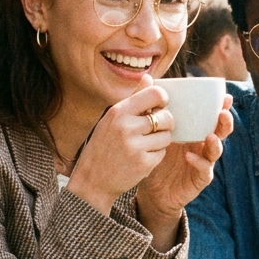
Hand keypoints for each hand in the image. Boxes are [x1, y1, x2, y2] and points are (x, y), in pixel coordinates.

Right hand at [66, 76, 171, 215]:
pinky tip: (142, 156)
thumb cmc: (102, 146)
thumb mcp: (111, 119)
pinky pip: (162, 153)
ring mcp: (135, 147)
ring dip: (161, 140)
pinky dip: (156, 155)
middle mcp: (127, 127)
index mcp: (118, 112)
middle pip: (166, 117)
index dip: (163, 100)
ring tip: (146, 144)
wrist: (92, 181)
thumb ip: (133, 98)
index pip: (155, 94)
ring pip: (167, 136)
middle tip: (155, 128)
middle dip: (165, 123)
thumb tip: (149, 77)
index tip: (159, 106)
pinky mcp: (143, 164)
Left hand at [136, 95, 234, 250]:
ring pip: (216, 151)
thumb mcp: (152, 130)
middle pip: (220, 131)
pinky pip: (204, 171)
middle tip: (223, 113)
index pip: (211, 116)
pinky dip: (199, 163)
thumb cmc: (153, 155)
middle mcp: (202, 144)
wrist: (150, 189)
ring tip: (211, 136)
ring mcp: (203, 161)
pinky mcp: (198, 179)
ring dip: (216, 143)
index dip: (221, 106)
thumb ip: (151, 105)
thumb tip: (147, 77)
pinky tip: (189, 157)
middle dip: (225, 122)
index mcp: (195, 130)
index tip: (225, 96)